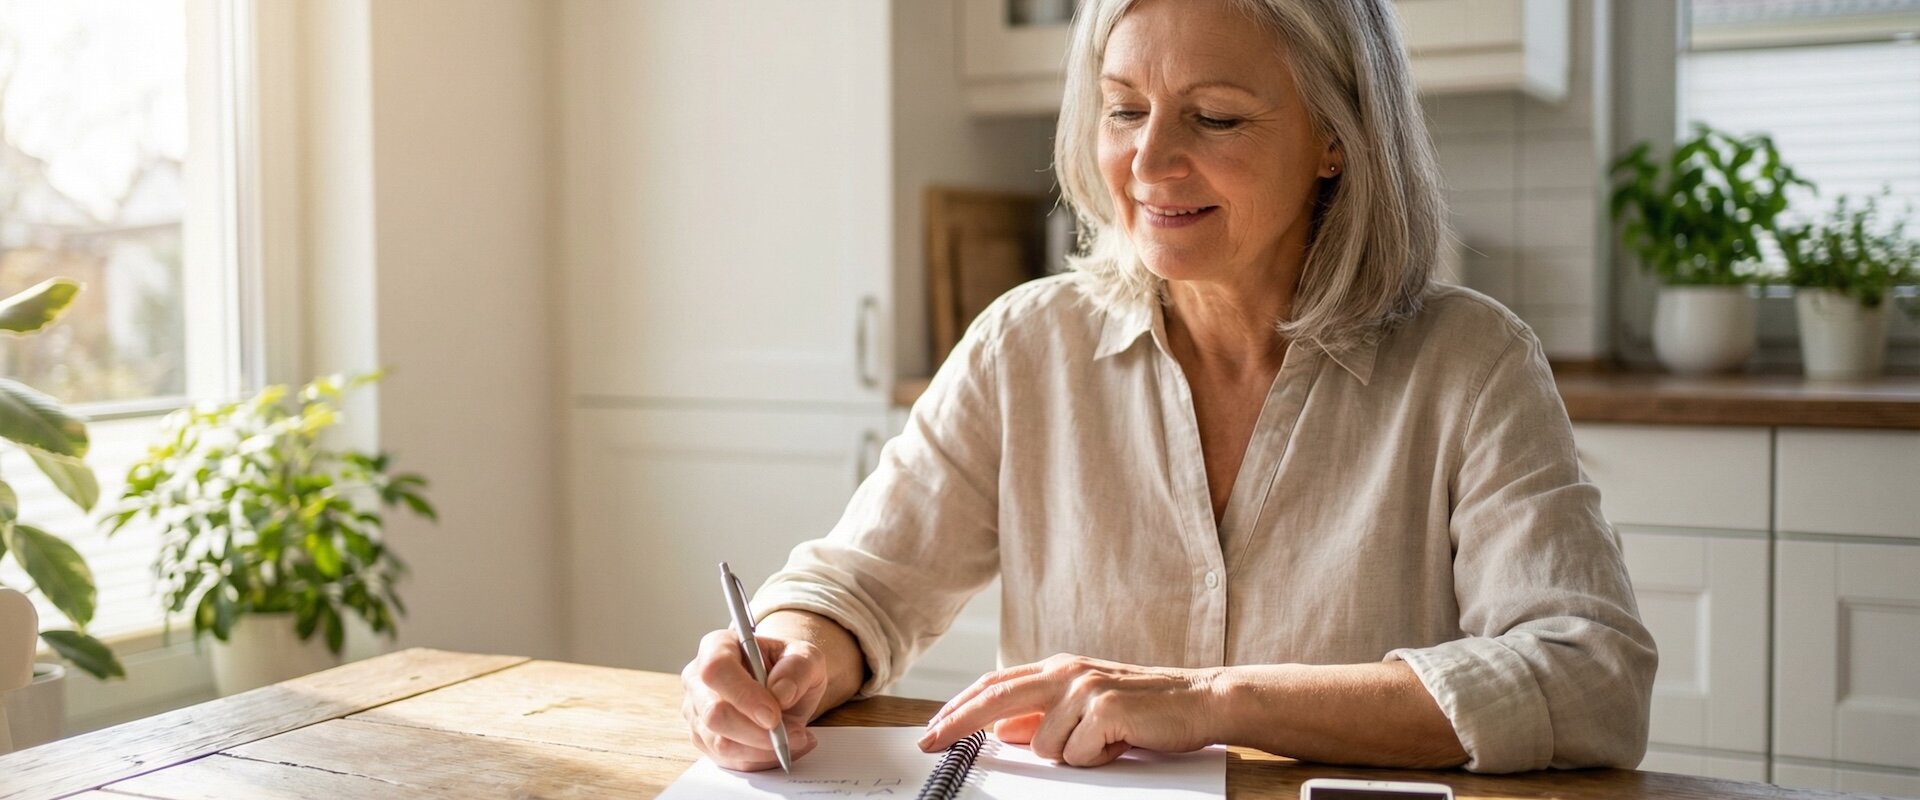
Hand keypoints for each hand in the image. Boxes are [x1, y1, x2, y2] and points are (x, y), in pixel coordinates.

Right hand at [681, 627, 831, 770]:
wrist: (784, 687)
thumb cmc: (789, 667)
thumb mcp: (807, 657)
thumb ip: (798, 668)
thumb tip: (781, 694)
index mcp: (718, 646)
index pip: (717, 669)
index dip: (743, 695)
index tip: (773, 716)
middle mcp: (699, 680)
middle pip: (713, 713)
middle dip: (756, 732)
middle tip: (795, 733)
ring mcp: (697, 712)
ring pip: (720, 743)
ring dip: (763, 748)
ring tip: (796, 738)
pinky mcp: (705, 741)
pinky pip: (730, 760)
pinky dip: (761, 759)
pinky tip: (784, 746)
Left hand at [917, 654, 1223, 766]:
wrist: (1202, 700)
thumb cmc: (1147, 709)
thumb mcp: (1087, 708)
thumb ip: (1044, 716)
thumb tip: (1001, 730)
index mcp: (1059, 669)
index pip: (996, 685)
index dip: (959, 706)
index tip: (932, 728)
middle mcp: (1066, 672)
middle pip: (995, 698)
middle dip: (957, 722)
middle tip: (930, 743)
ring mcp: (1085, 688)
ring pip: (1043, 744)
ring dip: (1072, 756)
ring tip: (1106, 743)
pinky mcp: (1104, 709)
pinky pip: (1076, 754)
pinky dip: (1096, 759)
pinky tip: (1119, 743)